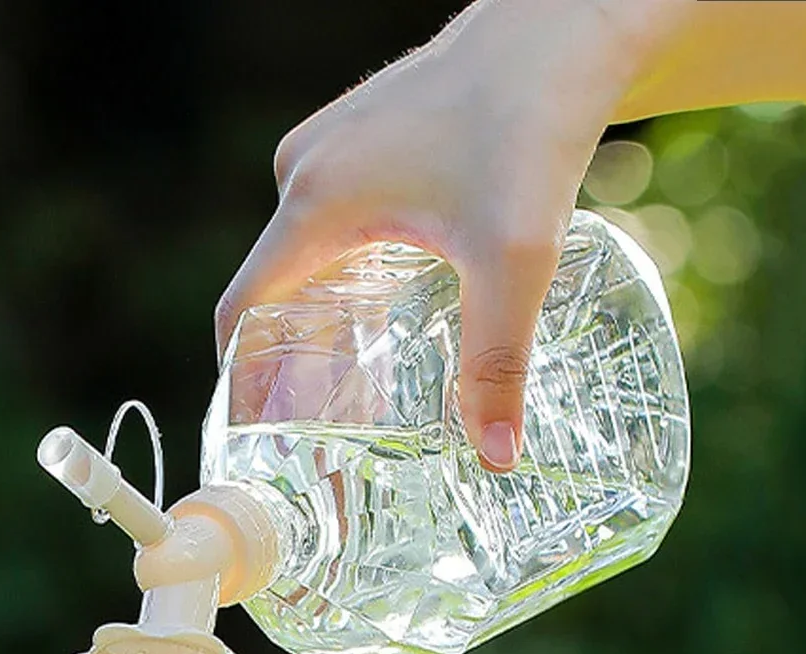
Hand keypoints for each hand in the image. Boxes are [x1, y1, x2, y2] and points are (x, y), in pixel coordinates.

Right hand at [216, 0, 682, 470]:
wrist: (564, 30)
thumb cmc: (531, 123)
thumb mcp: (516, 257)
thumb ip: (499, 363)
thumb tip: (497, 459)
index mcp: (314, 203)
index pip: (241, 312)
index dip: (243, 383)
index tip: (263, 435)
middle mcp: (306, 172)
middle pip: (272, 290)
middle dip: (290, 362)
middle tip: (322, 427)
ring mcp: (329, 147)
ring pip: (304, 257)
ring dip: (321, 317)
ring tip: (357, 382)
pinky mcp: (362, 136)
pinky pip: (330, 222)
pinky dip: (346, 274)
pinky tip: (391, 311)